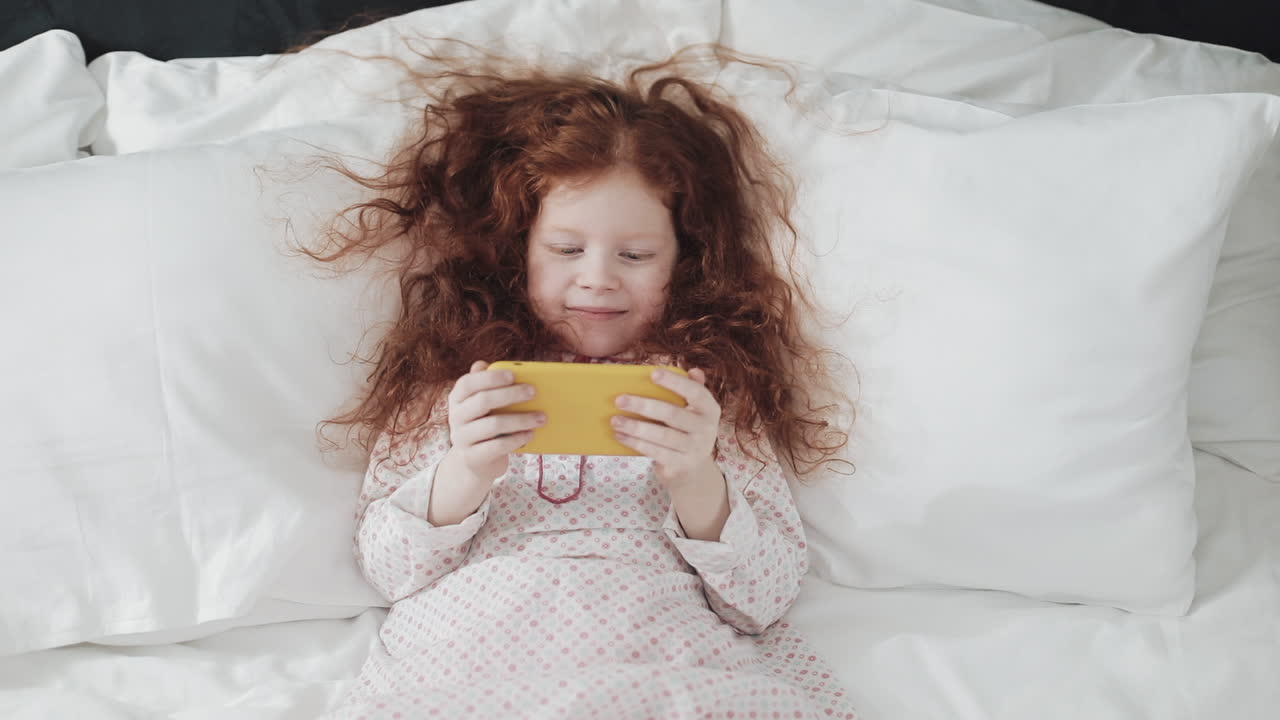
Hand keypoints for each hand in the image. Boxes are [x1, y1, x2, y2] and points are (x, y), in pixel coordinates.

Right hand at [446, 360, 545, 482]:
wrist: (475, 463)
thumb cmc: (484, 425)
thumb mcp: (484, 406)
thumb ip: (487, 386)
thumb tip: (492, 365)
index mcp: (457, 399)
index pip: (468, 383)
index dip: (490, 377)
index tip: (513, 374)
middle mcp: (456, 417)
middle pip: (483, 401)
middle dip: (511, 394)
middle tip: (534, 392)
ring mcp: (462, 438)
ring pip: (494, 424)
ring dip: (521, 419)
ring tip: (541, 418)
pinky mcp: (472, 457)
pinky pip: (497, 446)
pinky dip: (517, 439)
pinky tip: (530, 435)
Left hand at [612, 367, 720, 489]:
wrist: (693, 469)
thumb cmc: (688, 430)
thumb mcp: (695, 410)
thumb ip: (693, 389)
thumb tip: (693, 370)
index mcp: (709, 409)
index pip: (695, 392)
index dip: (675, 382)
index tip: (653, 374)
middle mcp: (706, 429)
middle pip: (672, 414)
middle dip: (644, 406)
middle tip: (619, 400)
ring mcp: (694, 449)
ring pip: (662, 436)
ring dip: (636, 427)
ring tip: (615, 420)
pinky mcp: (680, 464)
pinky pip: (656, 452)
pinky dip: (636, 444)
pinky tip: (620, 436)